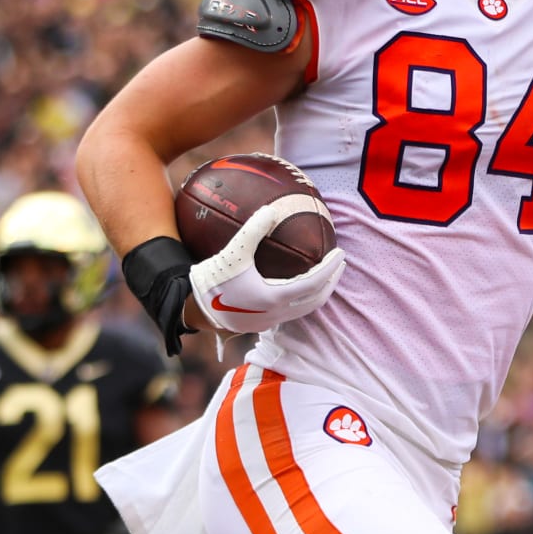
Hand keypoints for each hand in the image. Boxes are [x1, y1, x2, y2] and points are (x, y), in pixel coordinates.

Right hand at [189, 195, 346, 335]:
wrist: (191, 308)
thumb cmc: (212, 280)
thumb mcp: (232, 252)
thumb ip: (253, 230)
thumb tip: (272, 209)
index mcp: (274, 298)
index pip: (314, 283)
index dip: (330, 268)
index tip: (341, 253)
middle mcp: (275, 314)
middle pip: (315, 300)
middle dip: (331, 282)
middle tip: (340, 263)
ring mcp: (268, 322)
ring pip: (304, 309)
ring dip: (318, 292)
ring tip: (325, 275)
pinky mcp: (260, 324)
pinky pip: (290, 312)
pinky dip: (302, 298)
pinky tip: (298, 285)